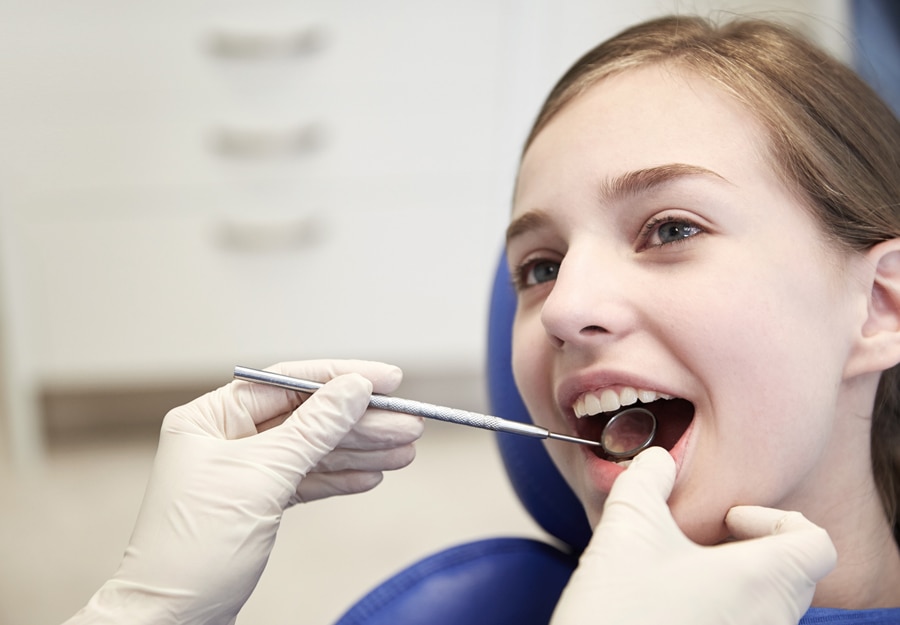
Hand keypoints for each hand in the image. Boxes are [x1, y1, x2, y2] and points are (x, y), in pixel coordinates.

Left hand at [65, 360, 423, 624]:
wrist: (170, 621)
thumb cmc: (192, 551)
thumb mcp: (262, 479)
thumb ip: (313, 429)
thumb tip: (353, 388)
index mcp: (210, 419)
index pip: (287, 382)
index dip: (341, 377)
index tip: (387, 378)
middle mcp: (225, 439)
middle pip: (307, 417)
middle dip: (360, 422)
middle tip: (407, 423)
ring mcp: (242, 472)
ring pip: (313, 450)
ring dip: (360, 450)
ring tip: (404, 450)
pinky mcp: (257, 503)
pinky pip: (307, 480)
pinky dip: (340, 478)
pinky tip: (372, 474)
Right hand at [551, 447, 836, 624]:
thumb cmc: (622, 613)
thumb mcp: (628, 527)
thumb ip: (647, 479)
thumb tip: (656, 460)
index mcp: (765, 580)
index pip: (814, 542)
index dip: (774, 517)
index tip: (726, 518)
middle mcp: (772, 621)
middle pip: (789, 571)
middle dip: (743, 546)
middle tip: (695, 540)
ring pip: (763, 604)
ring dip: (727, 580)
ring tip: (672, 572)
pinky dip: (714, 609)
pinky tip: (663, 605)